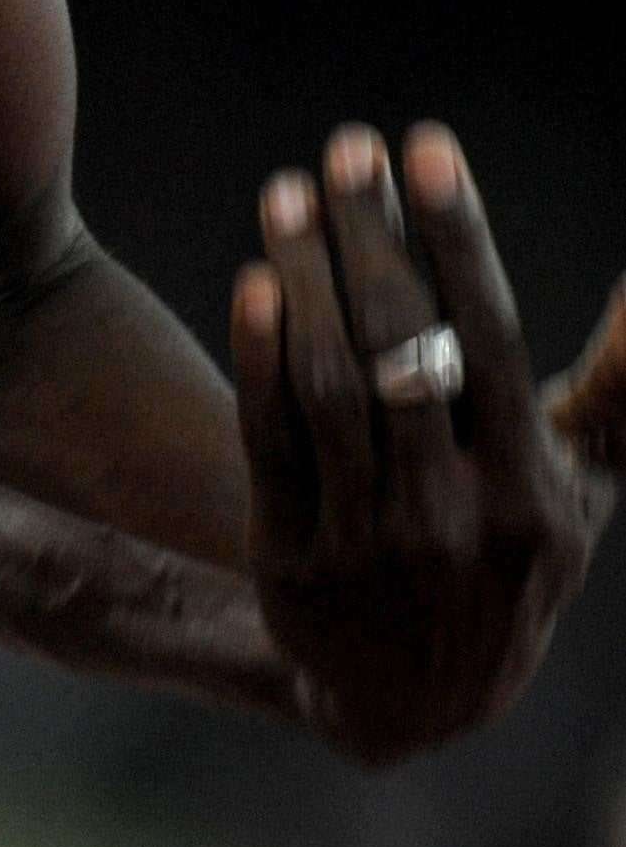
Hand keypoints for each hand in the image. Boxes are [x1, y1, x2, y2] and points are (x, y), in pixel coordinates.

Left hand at [230, 119, 623, 764]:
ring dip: (306, 277)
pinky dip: (261, 358)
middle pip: (402, 346)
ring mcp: (370, 539)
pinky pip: (272, 440)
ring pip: (331, 382)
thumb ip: (622, 391)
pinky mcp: (293, 558)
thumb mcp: (579, 487)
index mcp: (530, 488)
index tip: (429, 147)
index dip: (458, 238)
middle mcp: (455, 515)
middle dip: (373, 236)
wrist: (415, 699)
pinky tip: (257, 283)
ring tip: (287, 193)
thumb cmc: (506, 554)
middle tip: (347, 148)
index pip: (489, 336)